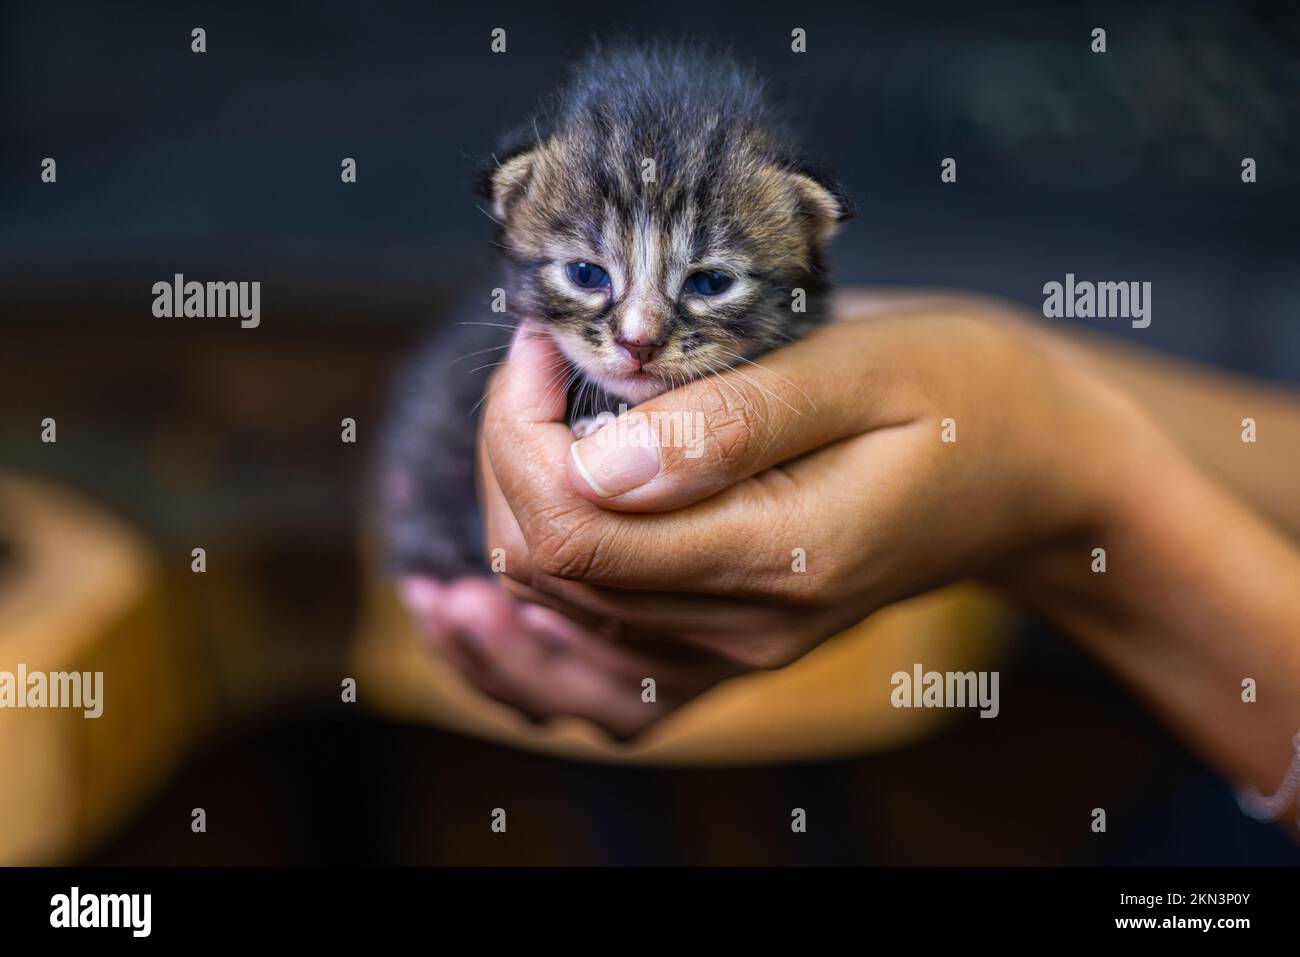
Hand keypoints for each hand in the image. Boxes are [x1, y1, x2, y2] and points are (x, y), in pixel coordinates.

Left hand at [441, 293, 1156, 734]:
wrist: (1032, 470)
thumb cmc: (963, 393)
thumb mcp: (863, 370)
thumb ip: (731, 421)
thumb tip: (592, 464)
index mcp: (782, 553)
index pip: (577, 527)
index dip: (520, 433)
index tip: (544, 346)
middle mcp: (747, 626)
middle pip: (551, 569)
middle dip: (506, 458)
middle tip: (536, 366)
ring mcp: (737, 648)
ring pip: (557, 616)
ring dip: (506, 524)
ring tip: (511, 436)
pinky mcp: (729, 646)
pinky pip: (596, 672)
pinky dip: (529, 631)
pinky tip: (491, 602)